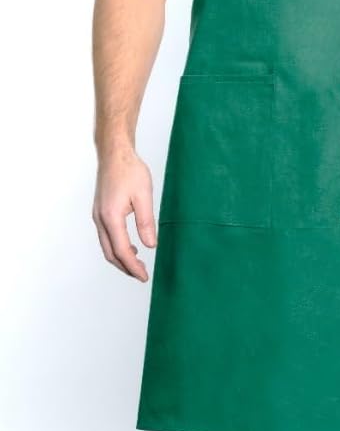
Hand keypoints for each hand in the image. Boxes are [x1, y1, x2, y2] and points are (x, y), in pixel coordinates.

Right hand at [92, 146, 156, 280]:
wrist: (114, 153)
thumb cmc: (129, 170)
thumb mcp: (144, 195)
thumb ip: (146, 222)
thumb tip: (150, 245)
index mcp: (111, 217)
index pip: (122, 251)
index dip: (133, 267)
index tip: (144, 276)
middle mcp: (100, 219)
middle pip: (110, 253)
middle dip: (125, 267)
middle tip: (141, 274)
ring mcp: (98, 215)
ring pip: (106, 246)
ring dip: (120, 258)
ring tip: (137, 263)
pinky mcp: (100, 211)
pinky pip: (106, 236)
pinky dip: (116, 246)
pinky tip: (130, 244)